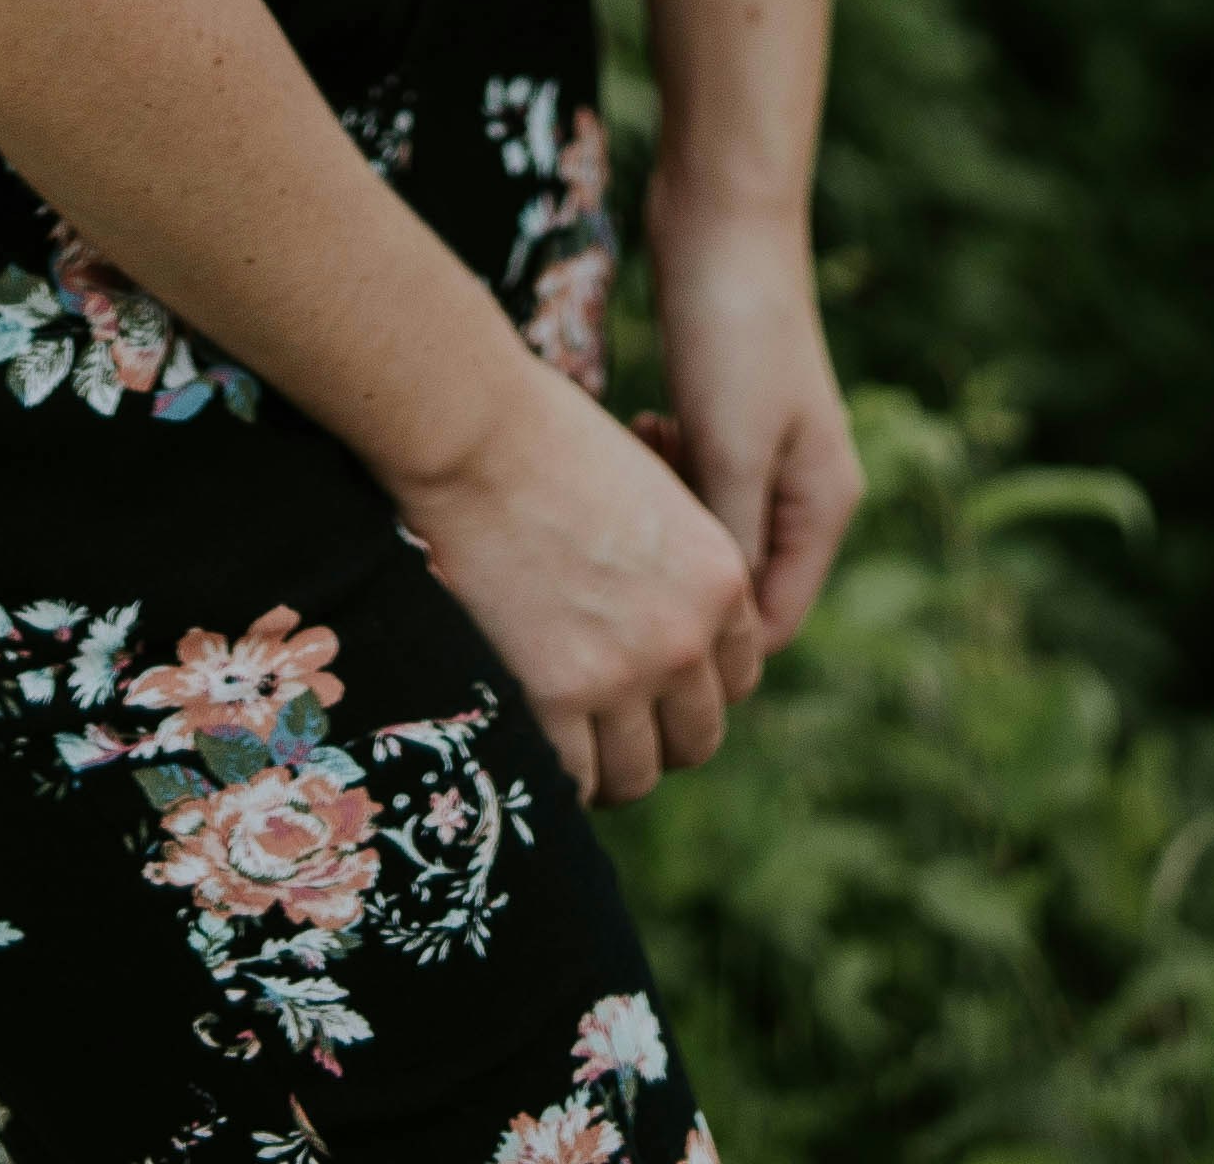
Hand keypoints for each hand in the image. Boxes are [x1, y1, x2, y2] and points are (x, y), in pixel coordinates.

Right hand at [395, 353, 758, 805]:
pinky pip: (576, 781)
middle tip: (612, 724)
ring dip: (610, 767)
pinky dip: (561, 774)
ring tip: (572, 745)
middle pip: (697, 737)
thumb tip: (659, 621)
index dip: (693, 687)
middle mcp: (685, 635)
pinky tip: (535, 742)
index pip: (737, 676)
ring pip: (639, 773)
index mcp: (719, 578)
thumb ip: (673, 566)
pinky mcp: (555, 698)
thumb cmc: (547, 442)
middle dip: (658, 737)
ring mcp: (622, 674)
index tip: (655, 687)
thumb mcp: (650, 496)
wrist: (476, 433)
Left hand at [646, 191, 863, 649]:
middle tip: (638, 519)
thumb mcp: (731, 449)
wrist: (723, 215)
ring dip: (672, 514)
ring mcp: (769, 451)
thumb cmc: (733, 331)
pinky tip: (642, 426)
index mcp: (824, 507)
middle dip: (685, 569)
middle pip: (739, 581)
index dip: (712, 639)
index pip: (770, 625)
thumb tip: (720, 634)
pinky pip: (696, 480)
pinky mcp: (729, 417)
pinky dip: (666, 471)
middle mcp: (805, 488)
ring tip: (642, 455)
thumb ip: (732, 544)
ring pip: (712, 530)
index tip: (645, 611)